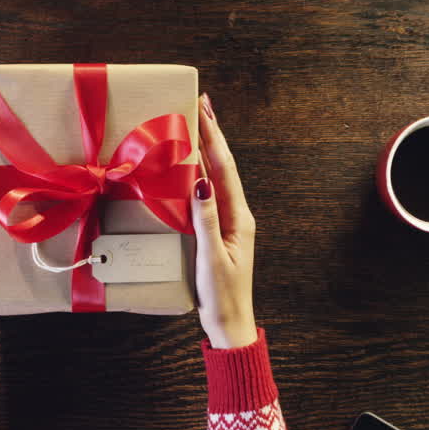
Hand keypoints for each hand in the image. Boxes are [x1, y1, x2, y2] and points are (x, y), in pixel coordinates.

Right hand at [192, 93, 258, 348]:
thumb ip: (205, 220)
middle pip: (223, 167)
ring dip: (206, 151)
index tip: (205, 110)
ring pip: (216, 178)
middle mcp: (236, 215)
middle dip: (212, 135)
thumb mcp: (211, 258)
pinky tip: (190, 168)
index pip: (224, 169)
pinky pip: (208, 195)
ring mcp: (228, 223)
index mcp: (238, 217)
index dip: (214, 138)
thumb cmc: (222, 296)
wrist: (230, 324)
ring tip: (195, 126)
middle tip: (200, 105)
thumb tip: (201, 181)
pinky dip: (199, 174)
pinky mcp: (217, 232)